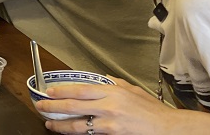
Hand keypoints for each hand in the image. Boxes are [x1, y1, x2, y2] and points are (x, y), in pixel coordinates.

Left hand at [38, 78, 176, 134]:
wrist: (168, 128)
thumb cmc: (152, 110)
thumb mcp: (131, 89)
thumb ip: (114, 84)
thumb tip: (100, 78)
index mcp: (112, 91)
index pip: (80, 89)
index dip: (61, 91)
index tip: (49, 92)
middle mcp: (108, 105)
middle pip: (74, 105)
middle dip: (54, 107)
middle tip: (41, 107)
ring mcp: (110, 123)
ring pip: (78, 124)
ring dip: (61, 125)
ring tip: (49, 124)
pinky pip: (90, 134)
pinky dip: (78, 133)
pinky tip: (69, 133)